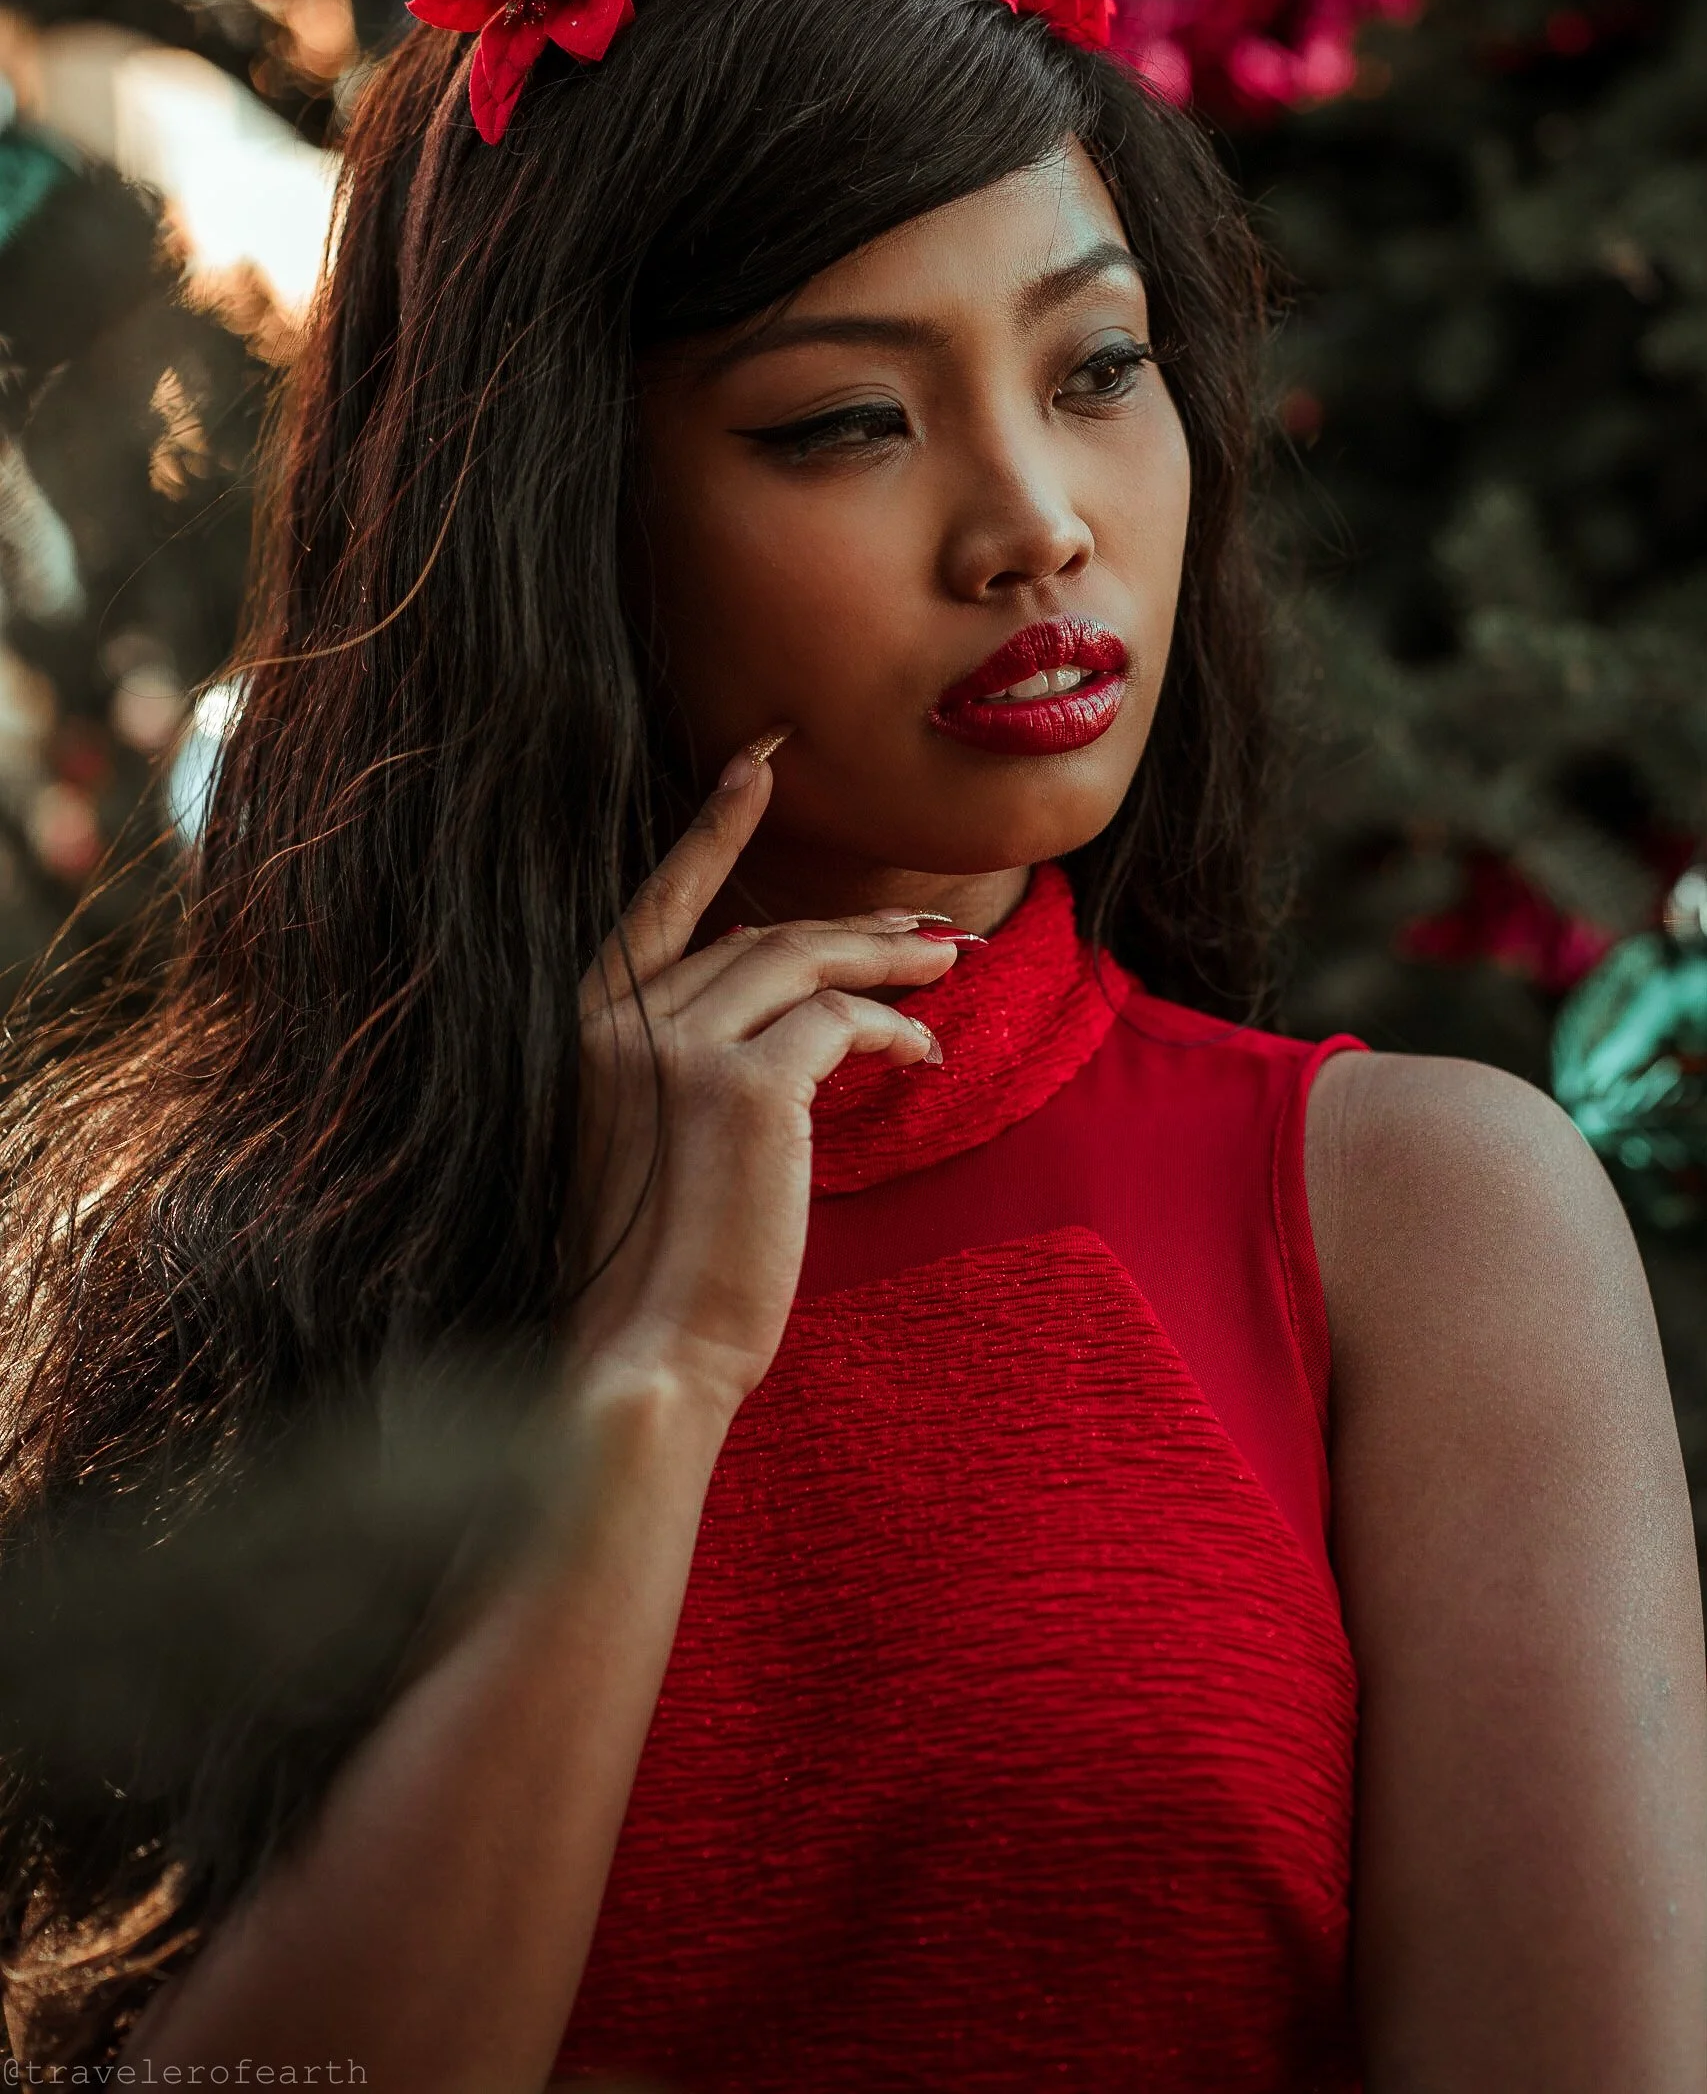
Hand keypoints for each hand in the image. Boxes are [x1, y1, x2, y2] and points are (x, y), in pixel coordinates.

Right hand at [564, 737, 957, 1419]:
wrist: (641, 1356)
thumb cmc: (652, 1269)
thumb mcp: (650, 1140)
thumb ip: (690, 1062)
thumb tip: (788, 1011)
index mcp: (585, 1027)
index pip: (661, 901)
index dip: (713, 825)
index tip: (760, 761)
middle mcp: (622, 1020)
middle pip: (759, 933)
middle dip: (854, 926)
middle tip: (929, 935)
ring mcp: (680, 1048)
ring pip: (805, 961)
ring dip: (887, 959)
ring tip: (947, 969)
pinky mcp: (748, 1089)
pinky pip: (841, 1022)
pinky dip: (892, 1028)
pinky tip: (921, 1054)